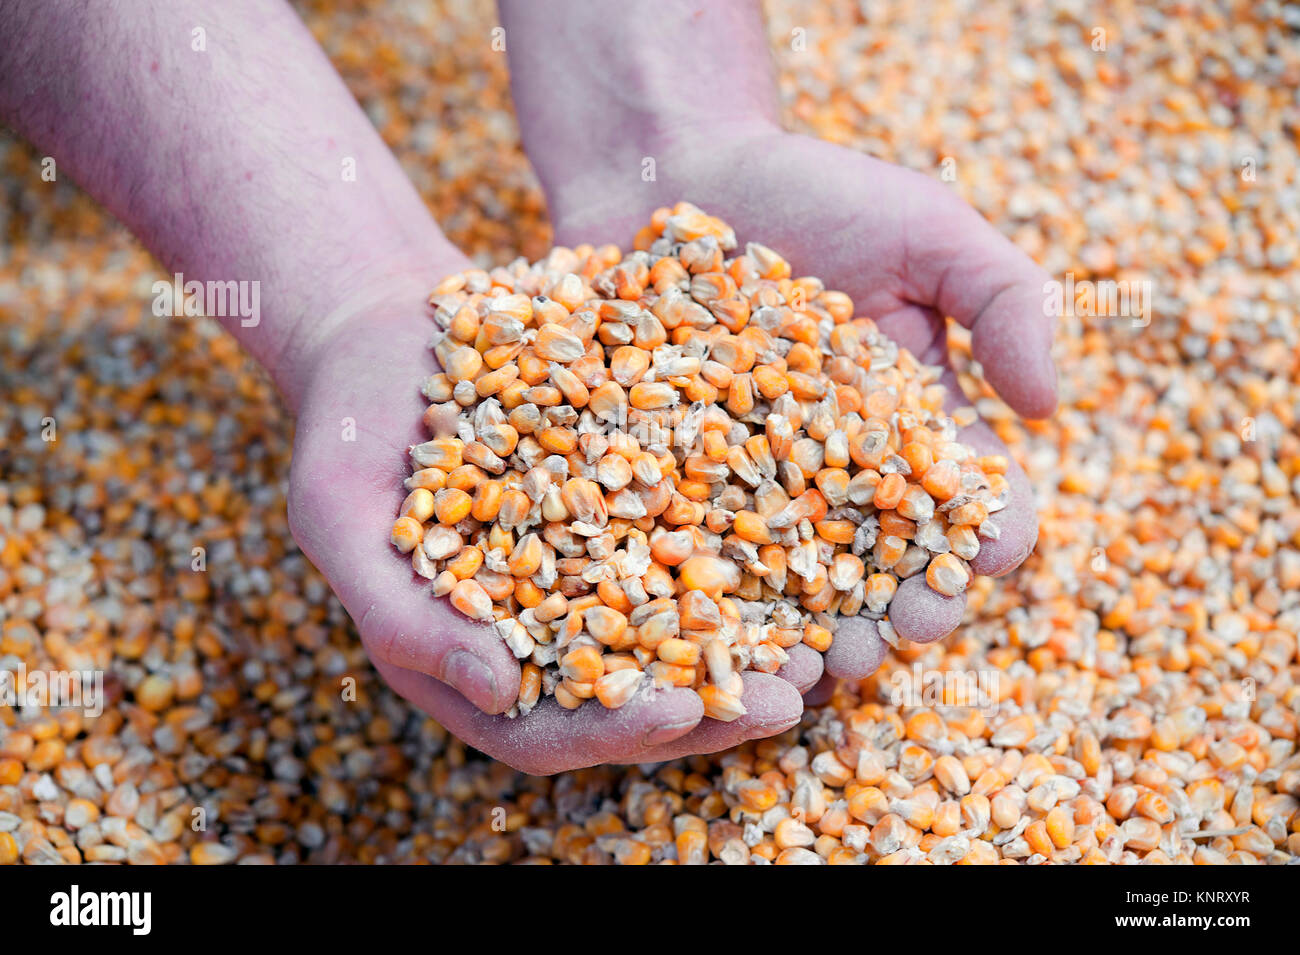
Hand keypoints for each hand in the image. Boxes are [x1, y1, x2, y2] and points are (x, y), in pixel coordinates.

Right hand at [285, 284, 816, 774]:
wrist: (386, 331)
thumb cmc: (345, 431)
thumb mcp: (340, 520)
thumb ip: (404, 615)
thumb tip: (500, 695)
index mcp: (469, 661)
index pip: (548, 727)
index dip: (614, 728)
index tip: (679, 714)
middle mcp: (543, 631)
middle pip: (636, 693)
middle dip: (714, 704)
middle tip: (791, 696)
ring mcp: (593, 571)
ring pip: (680, 628)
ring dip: (754, 641)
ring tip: (828, 639)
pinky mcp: (630, 506)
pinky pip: (695, 535)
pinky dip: (751, 546)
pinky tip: (813, 536)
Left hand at [543, 124, 1056, 697]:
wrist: (674, 173)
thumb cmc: (813, 193)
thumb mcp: (927, 227)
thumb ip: (1005, 300)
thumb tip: (1048, 409)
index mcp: (915, 432)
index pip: (970, 503)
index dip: (991, 536)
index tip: (991, 552)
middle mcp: (840, 480)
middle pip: (887, 568)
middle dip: (904, 610)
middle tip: (902, 634)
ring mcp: (754, 493)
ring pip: (795, 590)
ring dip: (814, 635)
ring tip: (816, 663)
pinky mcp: (676, 492)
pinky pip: (697, 560)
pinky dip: (714, 606)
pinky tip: (717, 636)